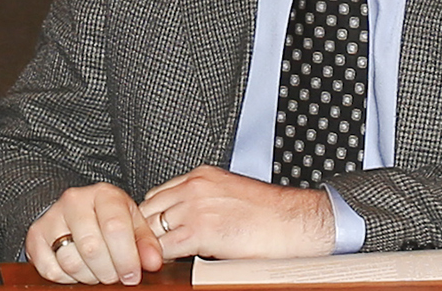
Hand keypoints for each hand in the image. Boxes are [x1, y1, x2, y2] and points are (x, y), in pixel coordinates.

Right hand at [26, 182, 163, 284]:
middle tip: (116, 276)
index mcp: (103, 194)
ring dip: (90, 276)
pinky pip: (51, 269)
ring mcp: (52, 217)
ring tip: (99, 272)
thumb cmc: (111, 220)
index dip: (126, 258)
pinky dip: (68, 278)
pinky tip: (79, 270)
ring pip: (70, 261)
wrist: (77, 212)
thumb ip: (146, 243)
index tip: (133, 275)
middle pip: (92, 248)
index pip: (115, 227)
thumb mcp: (133, 224)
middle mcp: (74, 200)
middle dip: (109, 272)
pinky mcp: (36, 236)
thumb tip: (153, 262)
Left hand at [139, 166, 334, 260]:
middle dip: (147, 231)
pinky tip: (167, 265)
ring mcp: (195, 207)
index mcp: (201, 176)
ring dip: (151, 245)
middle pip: (149, 209)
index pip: (158, 194)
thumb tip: (186, 224)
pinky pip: (165, 247)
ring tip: (154, 259)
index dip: (152, 217)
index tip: (151, 231)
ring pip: (152, 228)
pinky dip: (162, 258)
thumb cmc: (271, 215)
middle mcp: (194, 187)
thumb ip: (204, 202)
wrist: (295, 223)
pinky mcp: (200, 230)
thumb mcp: (230, 195)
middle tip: (147, 249)